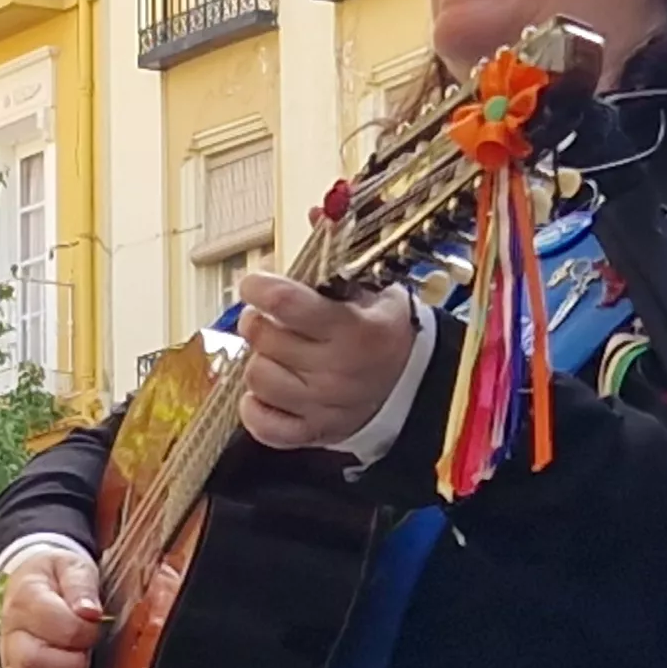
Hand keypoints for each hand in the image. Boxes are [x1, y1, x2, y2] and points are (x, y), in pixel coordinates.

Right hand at [0, 547, 104, 667]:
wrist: (30, 591)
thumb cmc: (54, 582)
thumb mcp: (71, 566)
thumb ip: (81, 584)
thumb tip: (89, 612)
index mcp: (25, 600)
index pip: (53, 624)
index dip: (82, 631)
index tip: (94, 625)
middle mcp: (12, 637)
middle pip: (33, 664)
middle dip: (72, 665)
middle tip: (86, 654)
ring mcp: (12, 667)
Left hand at [231, 276, 415, 451]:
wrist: (412, 386)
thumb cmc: (383, 334)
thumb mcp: (375, 293)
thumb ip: (336, 269)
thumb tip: (306, 235)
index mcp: (354, 330)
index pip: (286, 303)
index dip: (259, 288)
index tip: (254, 285)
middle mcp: (336, 370)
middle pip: (264, 339)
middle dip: (256, 321)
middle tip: (263, 318)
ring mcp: (322, 406)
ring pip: (257, 378)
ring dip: (258, 362)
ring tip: (273, 354)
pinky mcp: (312, 432)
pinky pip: (262, 425)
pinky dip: (255, 408)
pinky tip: (267, 392)